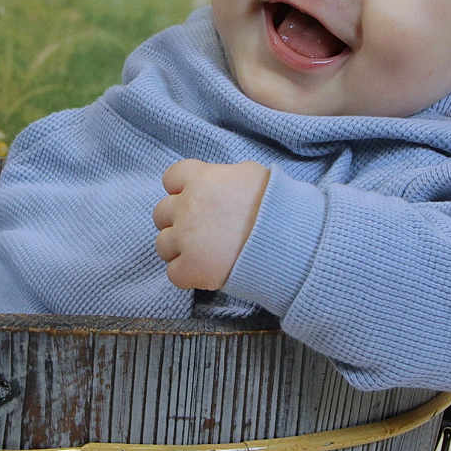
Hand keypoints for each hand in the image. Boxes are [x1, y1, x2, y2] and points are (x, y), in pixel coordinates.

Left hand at [151, 159, 268, 290]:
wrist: (289, 240)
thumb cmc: (277, 204)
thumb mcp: (250, 174)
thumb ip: (223, 177)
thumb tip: (218, 183)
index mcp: (200, 179)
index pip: (171, 178)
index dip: (182, 190)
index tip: (197, 200)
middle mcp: (186, 206)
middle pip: (161, 213)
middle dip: (178, 221)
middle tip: (202, 230)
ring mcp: (185, 238)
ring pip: (163, 245)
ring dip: (180, 250)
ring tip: (205, 254)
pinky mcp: (191, 268)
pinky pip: (174, 273)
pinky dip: (187, 275)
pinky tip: (207, 272)